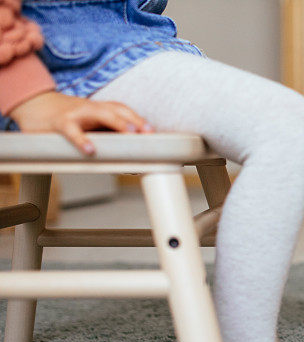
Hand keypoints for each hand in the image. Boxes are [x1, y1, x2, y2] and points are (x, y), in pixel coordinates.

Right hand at [9, 91, 151, 154]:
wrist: (33, 105)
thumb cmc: (66, 118)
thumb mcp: (88, 125)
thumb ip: (106, 137)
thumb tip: (129, 159)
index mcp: (99, 109)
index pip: (123, 110)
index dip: (139, 119)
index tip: (154, 132)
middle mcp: (91, 108)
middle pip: (116, 110)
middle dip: (134, 120)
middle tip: (149, 132)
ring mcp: (76, 114)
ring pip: (99, 113)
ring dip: (117, 122)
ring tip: (131, 134)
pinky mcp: (59, 122)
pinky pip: (72, 130)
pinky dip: (82, 139)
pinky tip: (91, 150)